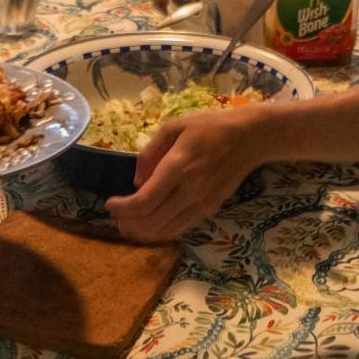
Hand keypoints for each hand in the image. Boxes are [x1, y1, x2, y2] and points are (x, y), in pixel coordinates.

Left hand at [105, 110, 267, 240]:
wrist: (250, 139)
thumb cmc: (210, 127)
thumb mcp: (174, 126)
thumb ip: (150, 152)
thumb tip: (137, 181)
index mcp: (178, 167)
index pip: (144, 201)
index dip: (123, 208)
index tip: (109, 204)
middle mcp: (190, 191)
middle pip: (152, 222)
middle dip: (128, 223)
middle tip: (116, 217)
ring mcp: (202, 203)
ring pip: (166, 231)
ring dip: (143, 232)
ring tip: (129, 225)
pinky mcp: (211, 209)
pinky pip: (181, 228)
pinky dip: (162, 231)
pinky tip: (152, 224)